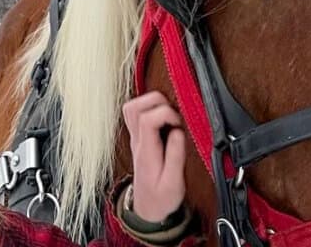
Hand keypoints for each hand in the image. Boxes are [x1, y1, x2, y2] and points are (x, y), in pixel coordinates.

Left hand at [122, 90, 186, 222]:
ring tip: (170, 114)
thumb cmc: (160, 197)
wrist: (147, 207)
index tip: (179, 123)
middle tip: (175, 115)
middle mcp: (137, 141)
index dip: (166, 113)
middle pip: (134, 107)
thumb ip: (176, 156)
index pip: (146, 119)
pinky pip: (137, 113)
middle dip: (158, 102)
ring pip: (132, 107)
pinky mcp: (139, 137)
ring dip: (152, 103)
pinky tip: (164, 119)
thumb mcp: (173, 183)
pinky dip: (150, 108)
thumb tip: (179, 132)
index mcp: (146, 151)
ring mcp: (135, 138)